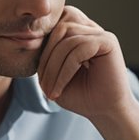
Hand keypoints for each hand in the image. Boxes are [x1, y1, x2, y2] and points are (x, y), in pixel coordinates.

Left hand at [37, 6, 134, 121]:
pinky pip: (78, 50)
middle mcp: (92, 30)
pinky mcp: (108, 42)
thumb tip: (30, 39)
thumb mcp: (55, 76)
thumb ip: (45, 57)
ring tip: (50, 89)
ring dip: (54, 66)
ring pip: (67, 39)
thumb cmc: (81, 96)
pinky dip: (64, 71)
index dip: (43, 50)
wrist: (105, 113)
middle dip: (46, 57)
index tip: (40, 78)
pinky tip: (59, 89)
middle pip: (60, 29)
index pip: (55, 26)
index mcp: (81, 33)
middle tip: (43, 85)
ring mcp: (102, 34)